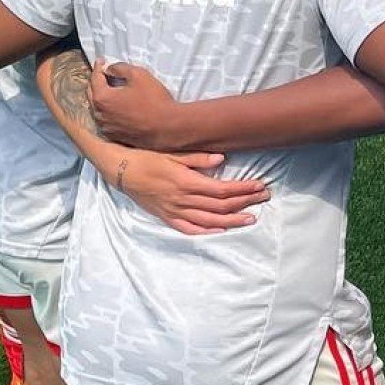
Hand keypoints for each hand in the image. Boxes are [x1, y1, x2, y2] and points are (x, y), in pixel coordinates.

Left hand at [90, 61, 188, 150]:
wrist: (167, 127)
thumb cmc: (154, 100)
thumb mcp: (139, 75)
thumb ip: (120, 68)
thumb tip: (108, 69)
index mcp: (102, 98)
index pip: (95, 79)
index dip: (98, 67)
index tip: (101, 60)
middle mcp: (100, 114)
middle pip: (92, 94)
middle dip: (97, 82)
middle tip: (104, 74)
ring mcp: (107, 127)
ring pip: (98, 108)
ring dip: (102, 98)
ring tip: (110, 90)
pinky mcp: (115, 136)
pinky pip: (106, 120)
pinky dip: (108, 111)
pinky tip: (117, 107)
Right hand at [111, 147, 268, 233]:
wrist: (121, 171)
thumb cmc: (148, 158)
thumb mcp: (173, 153)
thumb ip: (198, 158)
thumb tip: (222, 158)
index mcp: (187, 181)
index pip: (222, 189)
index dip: (243, 189)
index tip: (259, 186)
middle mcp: (183, 199)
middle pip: (220, 205)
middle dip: (245, 202)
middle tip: (263, 198)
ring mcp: (175, 211)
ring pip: (209, 219)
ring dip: (232, 220)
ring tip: (251, 219)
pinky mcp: (167, 217)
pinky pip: (190, 229)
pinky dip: (207, 230)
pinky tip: (221, 230)